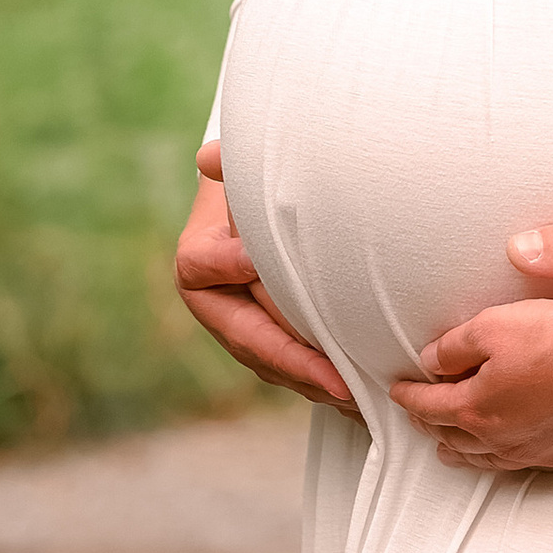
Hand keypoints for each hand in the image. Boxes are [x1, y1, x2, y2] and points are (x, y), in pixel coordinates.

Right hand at [178, 143, 357, 418]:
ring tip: (351, 394)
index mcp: (197, 259)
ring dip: (310, 379)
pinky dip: (320, 380)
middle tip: (332, 374)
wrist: (257, 203)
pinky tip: (355, 394)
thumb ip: (230, 163)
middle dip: (291, 358)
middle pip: (249, 335)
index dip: (231, 265)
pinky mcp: (266, 344)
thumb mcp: (242, 171)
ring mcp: (239, 329)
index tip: (256, 264)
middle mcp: (215, 303)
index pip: (205, 265)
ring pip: (272, 360)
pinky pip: (291, 366)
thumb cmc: (254, 183)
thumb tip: (208, 158)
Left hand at [392, 299, 552, 472]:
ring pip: (486, 457)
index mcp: (475, 407)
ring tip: (449, 449)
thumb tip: (429, 361)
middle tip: (418, 419)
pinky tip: (507, 451)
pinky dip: (503, 457)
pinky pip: (522, 462)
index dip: (409, 397)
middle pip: (454, 436)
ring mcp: (534, 450)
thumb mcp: (494, 326)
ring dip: (462, 451)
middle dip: (431, 427)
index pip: (429, 406)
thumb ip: (455, 346)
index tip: (397, 391)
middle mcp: (500, 437)